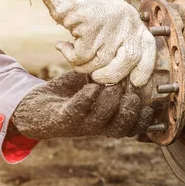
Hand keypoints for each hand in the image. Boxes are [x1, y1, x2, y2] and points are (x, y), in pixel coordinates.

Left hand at [12, 71, 153, 139]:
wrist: (33, 105)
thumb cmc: (67, 93)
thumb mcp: (93, 82)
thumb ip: (111, 74)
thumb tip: (133, 56)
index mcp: (106, 119)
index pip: (132, 127)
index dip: (144, 118)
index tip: (152, 102)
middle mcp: (95, 126)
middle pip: (121, 128)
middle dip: (130, 112)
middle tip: (133, 93)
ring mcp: (78, 125)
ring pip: (101, 122)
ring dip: (109, 103)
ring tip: (112, 86)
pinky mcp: (61, 119)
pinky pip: (76, 112)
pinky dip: (86, 100)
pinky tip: (91, 86)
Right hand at [32, 0, 155, 86]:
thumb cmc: (85, 10)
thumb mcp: (111, 23)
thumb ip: (118, 44)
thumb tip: (118, 77)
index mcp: (133, 21)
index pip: (148, 48)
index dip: (145, 69)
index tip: (136, 82)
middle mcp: (125, 21)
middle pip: (129, 59)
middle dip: (112, 75)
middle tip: (97, 78)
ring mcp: (109, 22)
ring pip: (101, 61)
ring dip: (83, 66)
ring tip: (73, 56)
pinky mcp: (90, 24)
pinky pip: (81, 55)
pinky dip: (69, 56)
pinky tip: (62, 46)